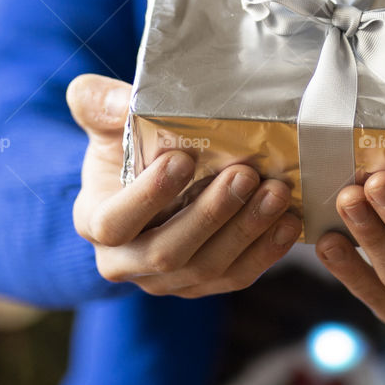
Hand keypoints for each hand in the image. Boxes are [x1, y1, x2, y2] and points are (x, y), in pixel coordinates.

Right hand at [66, 73, 301, 295]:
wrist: (146, 179)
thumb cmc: (122, 147)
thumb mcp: (104, 121)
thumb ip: (99, 103)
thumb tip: (121, 102)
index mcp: (96, 222)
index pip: (115, 223)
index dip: (148, 197)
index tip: (182, 160)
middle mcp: (126, 261)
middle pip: (167, 253)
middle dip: (210, 215)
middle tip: (244, 175)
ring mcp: (165, 279)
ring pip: (205, 269)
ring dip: (245, 232)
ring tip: (275, 193)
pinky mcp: (201, 282)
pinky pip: (234, 277)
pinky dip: (264, 252)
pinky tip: (288, 222)